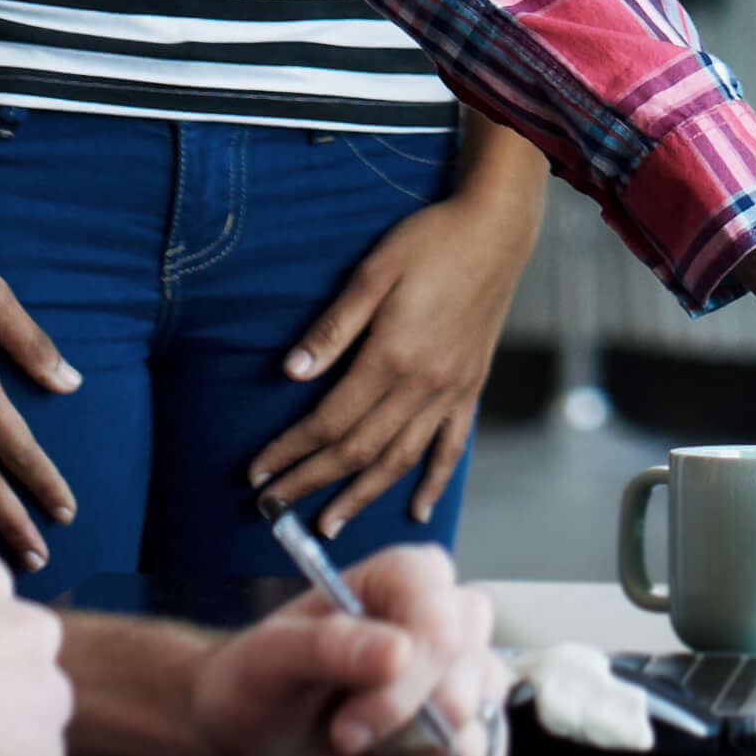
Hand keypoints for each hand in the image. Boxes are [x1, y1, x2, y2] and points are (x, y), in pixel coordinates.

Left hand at [175, 544, 506, 755]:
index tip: (349, 718)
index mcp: (405, 583)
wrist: (243, 750)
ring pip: (481, 738)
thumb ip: (328, 644)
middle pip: (471, 680)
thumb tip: (400, 651)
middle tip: (342, 735)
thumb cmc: (252, 686)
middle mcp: (446, 632)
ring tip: (367, 754)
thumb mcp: (268, 658)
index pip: (448, 617)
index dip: (412, 673)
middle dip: (404, 725)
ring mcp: (460, 696)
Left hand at [249, 177, 540, 532]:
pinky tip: (416, 509)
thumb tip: (290, 372)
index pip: (330, 420)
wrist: (495, 231)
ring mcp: (450, 391)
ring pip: (400, 459)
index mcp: (392, 356)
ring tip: (330, 523)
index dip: (291, 450)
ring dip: (362, 496)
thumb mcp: (373, 272)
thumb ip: (333, 328)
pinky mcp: (470, 388)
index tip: (259, 472)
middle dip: (313, 482)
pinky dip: (433, 483)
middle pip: (359, 450)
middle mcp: (422, 385)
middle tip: (276, 507)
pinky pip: (451, 447)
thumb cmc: (429, 243)